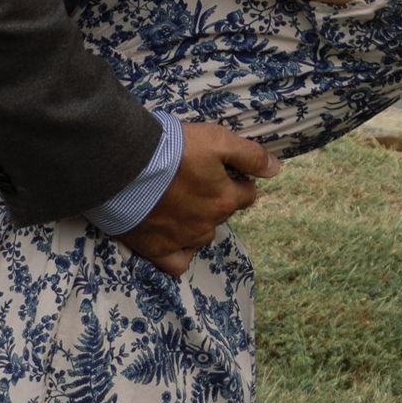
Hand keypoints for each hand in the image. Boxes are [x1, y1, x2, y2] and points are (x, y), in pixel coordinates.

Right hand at [117, 122, 281, 277]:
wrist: (124, 164)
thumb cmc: (171, 148)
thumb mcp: (216, 139)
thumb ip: (250, 155)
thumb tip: (277, 170)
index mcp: (224, 199)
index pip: (247, 194)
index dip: (238, 181)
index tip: (222, 170)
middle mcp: (208, 224)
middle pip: (223, 214)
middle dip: (215, 199)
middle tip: (194, 180)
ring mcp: (183, 240)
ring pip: (202, 236)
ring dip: (197, 222)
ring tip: (178, 202)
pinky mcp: (157, 250)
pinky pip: (178, 263)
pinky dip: (180, 252)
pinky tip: (173, 238)